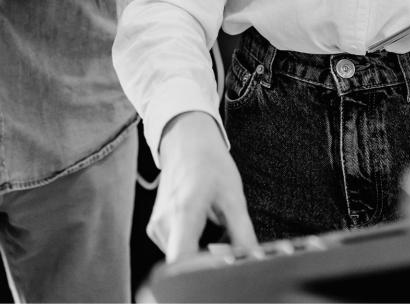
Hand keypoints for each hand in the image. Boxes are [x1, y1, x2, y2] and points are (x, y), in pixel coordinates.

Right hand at [149, 111, 257, 261]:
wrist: (186, 141)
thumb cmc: (210, 163)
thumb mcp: (234, 197)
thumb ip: (243, 233)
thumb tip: (253, 259)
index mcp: (183, 212)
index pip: (183, 259)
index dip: (204, 269)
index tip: (223, 264)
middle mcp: (164, 223)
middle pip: (186, 263)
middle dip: (211, 261)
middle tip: (232, 243)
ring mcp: (156, 226)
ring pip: (182, 258)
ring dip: (204, 254)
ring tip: (217, 226)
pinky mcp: (156, 228)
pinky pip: (177, 248)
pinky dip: (194, 246)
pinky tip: (205, 225)